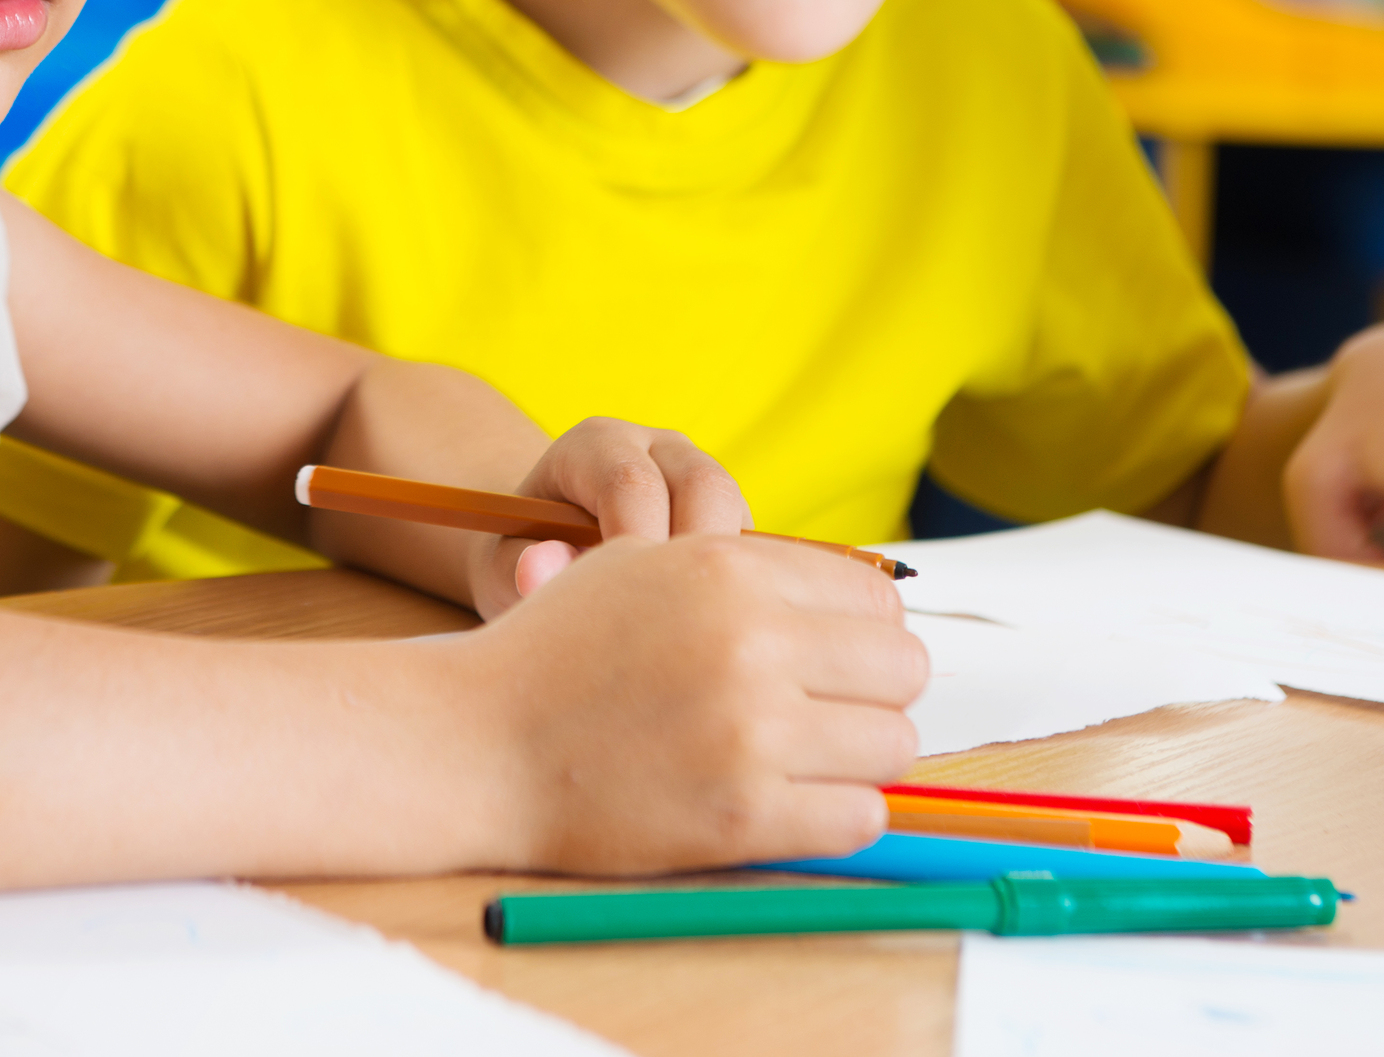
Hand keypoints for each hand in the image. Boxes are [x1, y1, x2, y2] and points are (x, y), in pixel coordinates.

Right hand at [460, 533, 926, 874]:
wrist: (480, 741)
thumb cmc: (562, 651)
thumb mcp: (648, 565)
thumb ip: (751, 570)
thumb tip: (870, 609)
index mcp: (729, 568)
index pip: (876, 599)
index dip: (864, 635)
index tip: (836, 661)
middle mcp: (750, 640)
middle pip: (903, 669)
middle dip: (875, 695)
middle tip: (828, 715)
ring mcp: (750, 731)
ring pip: (894, 746)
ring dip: (861, 758)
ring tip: (808, 760)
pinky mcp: (744, 815)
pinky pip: (861, 817)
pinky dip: (838, 814)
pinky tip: (792, 803)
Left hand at [470, 416, 752, 617]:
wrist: (551, 548)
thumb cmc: (525, 558)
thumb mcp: (505, 566)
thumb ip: (519, 567)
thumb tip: (539, 572)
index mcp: (595, 444)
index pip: (631, 483)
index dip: (635, 546)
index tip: (626, 617)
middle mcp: (655, 446)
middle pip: (703, 486)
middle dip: (694, 562)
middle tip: (673, 636)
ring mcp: (700, 472)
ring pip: (738, 513)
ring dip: (728, 576)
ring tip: (693, 641)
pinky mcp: (731, 512)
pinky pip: (756, 544)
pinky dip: (744, 587)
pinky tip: (714, 638)